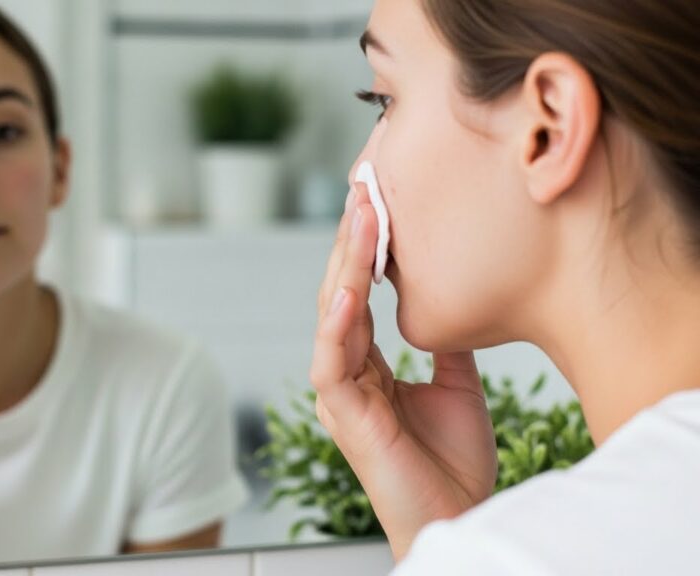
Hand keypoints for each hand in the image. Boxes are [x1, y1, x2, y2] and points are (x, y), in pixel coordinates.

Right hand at [310, 187, 496, 558]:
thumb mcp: (458, 388)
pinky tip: (350, 290)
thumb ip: (444, 349)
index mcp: (366, 368)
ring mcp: (340, 395)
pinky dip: (338, 325)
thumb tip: (453, 307)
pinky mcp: (343, 416)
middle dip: (352, 242)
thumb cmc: (452, 462)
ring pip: (331, 318)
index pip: (357, 296)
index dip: (366, 251)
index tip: (381, 203)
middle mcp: (346, 375)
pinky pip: (330, 362)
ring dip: (345, 267)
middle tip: (367, 190)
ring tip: (361, 219)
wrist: (459, 515)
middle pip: (339, 295)